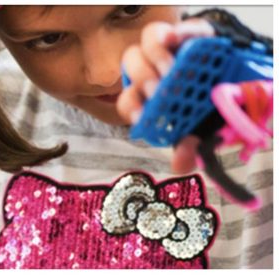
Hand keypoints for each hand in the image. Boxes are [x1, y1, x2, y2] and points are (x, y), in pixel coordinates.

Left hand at [117, 19, 214, 173]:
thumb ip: (189, 145)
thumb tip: (181, 166)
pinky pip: (175, 29)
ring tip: (171, 71)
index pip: (129, 98)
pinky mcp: (187, 34)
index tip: (142, 115)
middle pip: (132, 64)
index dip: (131, 106)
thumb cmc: (209, 110)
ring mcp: (168, 49)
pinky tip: (175, 42)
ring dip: (154, 56)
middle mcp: (153, 68)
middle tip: (158, 91)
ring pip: (147, 43)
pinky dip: (174, 33)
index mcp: (149, 94)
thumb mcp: (201, 129)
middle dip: (142, 78)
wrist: (233, 86)